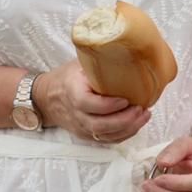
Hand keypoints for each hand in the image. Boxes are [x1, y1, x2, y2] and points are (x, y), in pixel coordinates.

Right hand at [36, 60, 150, 143]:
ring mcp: (80, 126)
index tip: (125, 100)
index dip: (107, 105)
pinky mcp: (86, 134)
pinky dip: (123, 135)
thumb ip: (99, 61)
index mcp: (72, 91)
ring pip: (103, 135)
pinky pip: (106, 140)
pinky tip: (137, 124)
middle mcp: (74, 112)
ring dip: (127, 129)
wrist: (47, 97)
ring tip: (144, 116)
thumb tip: (128, 50)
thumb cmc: (68, 77)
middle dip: (123, 120)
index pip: (86, 103)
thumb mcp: (79, 64)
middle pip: (98, 124)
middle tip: (141, 109)